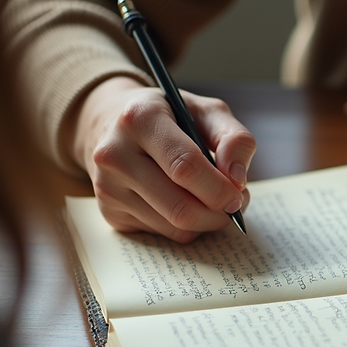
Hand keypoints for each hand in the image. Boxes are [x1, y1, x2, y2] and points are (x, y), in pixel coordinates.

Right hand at [68, 77, 255, 242]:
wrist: (116, 125)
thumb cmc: (171, 118)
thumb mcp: (207, 112)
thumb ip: (234, 139)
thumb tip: (237, 179)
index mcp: (139, 119)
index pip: (185, 166)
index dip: (219, 188)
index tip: (239, 194)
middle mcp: (115, 154)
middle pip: (180, 207)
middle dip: (218, 213)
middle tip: (234, 204)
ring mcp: (107, 187)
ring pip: (174, 227)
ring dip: (207, 222)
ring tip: (214, 201)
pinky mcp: (109, 212)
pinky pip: (163, 234)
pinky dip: (186, 226)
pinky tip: (186, 202)